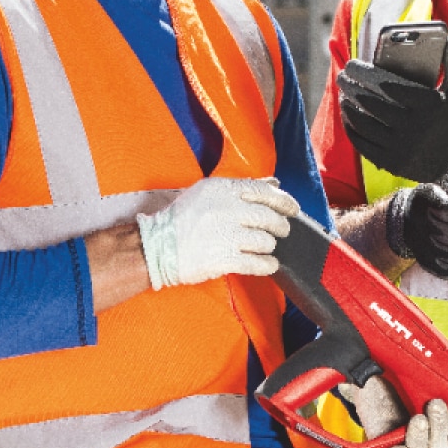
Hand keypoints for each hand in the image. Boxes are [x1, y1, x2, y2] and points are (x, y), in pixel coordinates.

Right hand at [137, 177, 298, 289]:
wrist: (155, 246)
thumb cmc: (181, 218)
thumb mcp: (208, 192)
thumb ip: (243, 187)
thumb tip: (274, 182)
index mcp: (222, 189)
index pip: (264, 191)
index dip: (284, 201)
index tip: (293, 208)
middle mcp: (226, 209)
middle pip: (269, 217)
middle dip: (280, 226)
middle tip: (281, 231)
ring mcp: (225, 235)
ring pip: (265, 241)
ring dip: (269, 246)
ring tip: (264, 247)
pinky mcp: (223, 259)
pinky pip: (257, 263)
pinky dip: (267, 265)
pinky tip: (267, 264)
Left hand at [336, 375, 447, 447]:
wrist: (372, 373)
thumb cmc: (403, 375)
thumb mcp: (427, 377)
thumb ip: (445, 383)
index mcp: (441, 429)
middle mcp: (424, 441)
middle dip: (440, 429)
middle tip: (436, 405)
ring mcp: (402, 445)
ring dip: (420, 440)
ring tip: (417, 418)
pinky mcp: (379, 446)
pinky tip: (397, 447)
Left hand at [338, 39, 447, 182]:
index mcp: (429, 107)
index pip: (394, 88)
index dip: (371, 77)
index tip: (356, 66)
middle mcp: (414, 128)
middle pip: (374, 105)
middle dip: (353, 88)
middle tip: (343, 76)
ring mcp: (400, 148)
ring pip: (366, 125)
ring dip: (349, 108)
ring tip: (343, 95)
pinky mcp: (390, 162)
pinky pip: (364, 144)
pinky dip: (352, 129)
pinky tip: (347, 117)